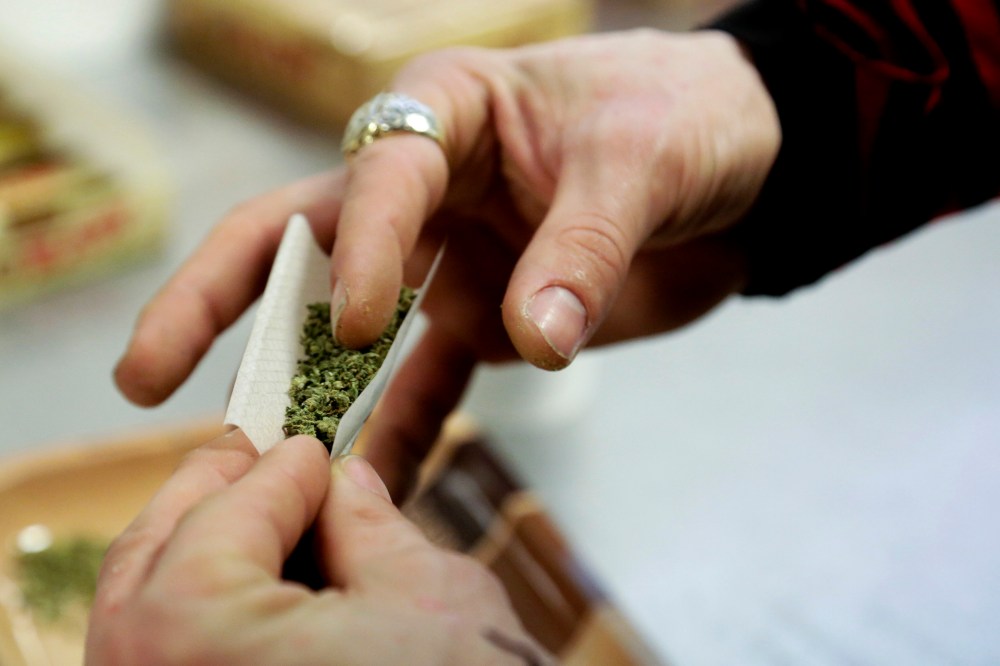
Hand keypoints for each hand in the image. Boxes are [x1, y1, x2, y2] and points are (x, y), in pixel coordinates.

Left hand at [86, 431, 547, 664]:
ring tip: (255, 518)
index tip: (310, 446)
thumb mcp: (426, 593)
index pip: (225, 514)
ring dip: (192, 553)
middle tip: (258, 456)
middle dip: (209, 494)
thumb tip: (344, 488)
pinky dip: (194, 620)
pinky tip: (250, 593)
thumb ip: (368, 524)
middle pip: (152, 558)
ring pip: (139, 618)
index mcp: (197, 633)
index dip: (281, 467)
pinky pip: (161, 665)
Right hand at [114, 29, 778, 495]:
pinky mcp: (486, 314)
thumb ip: (583, 250)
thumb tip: (531, 344)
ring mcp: (450, 256)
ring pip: (353, 326)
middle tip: (150, 371)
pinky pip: (431, 378)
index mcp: (449, 110)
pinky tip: (371, 484)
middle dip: (224, 301)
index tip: (357, 324)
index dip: (361, 249)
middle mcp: (429, 184)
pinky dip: (403, 429)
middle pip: (302, 240)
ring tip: (255, 461)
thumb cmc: (686, 119)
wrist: (745, 162)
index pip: (377, 174)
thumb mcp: (642, 164)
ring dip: (306, 390)